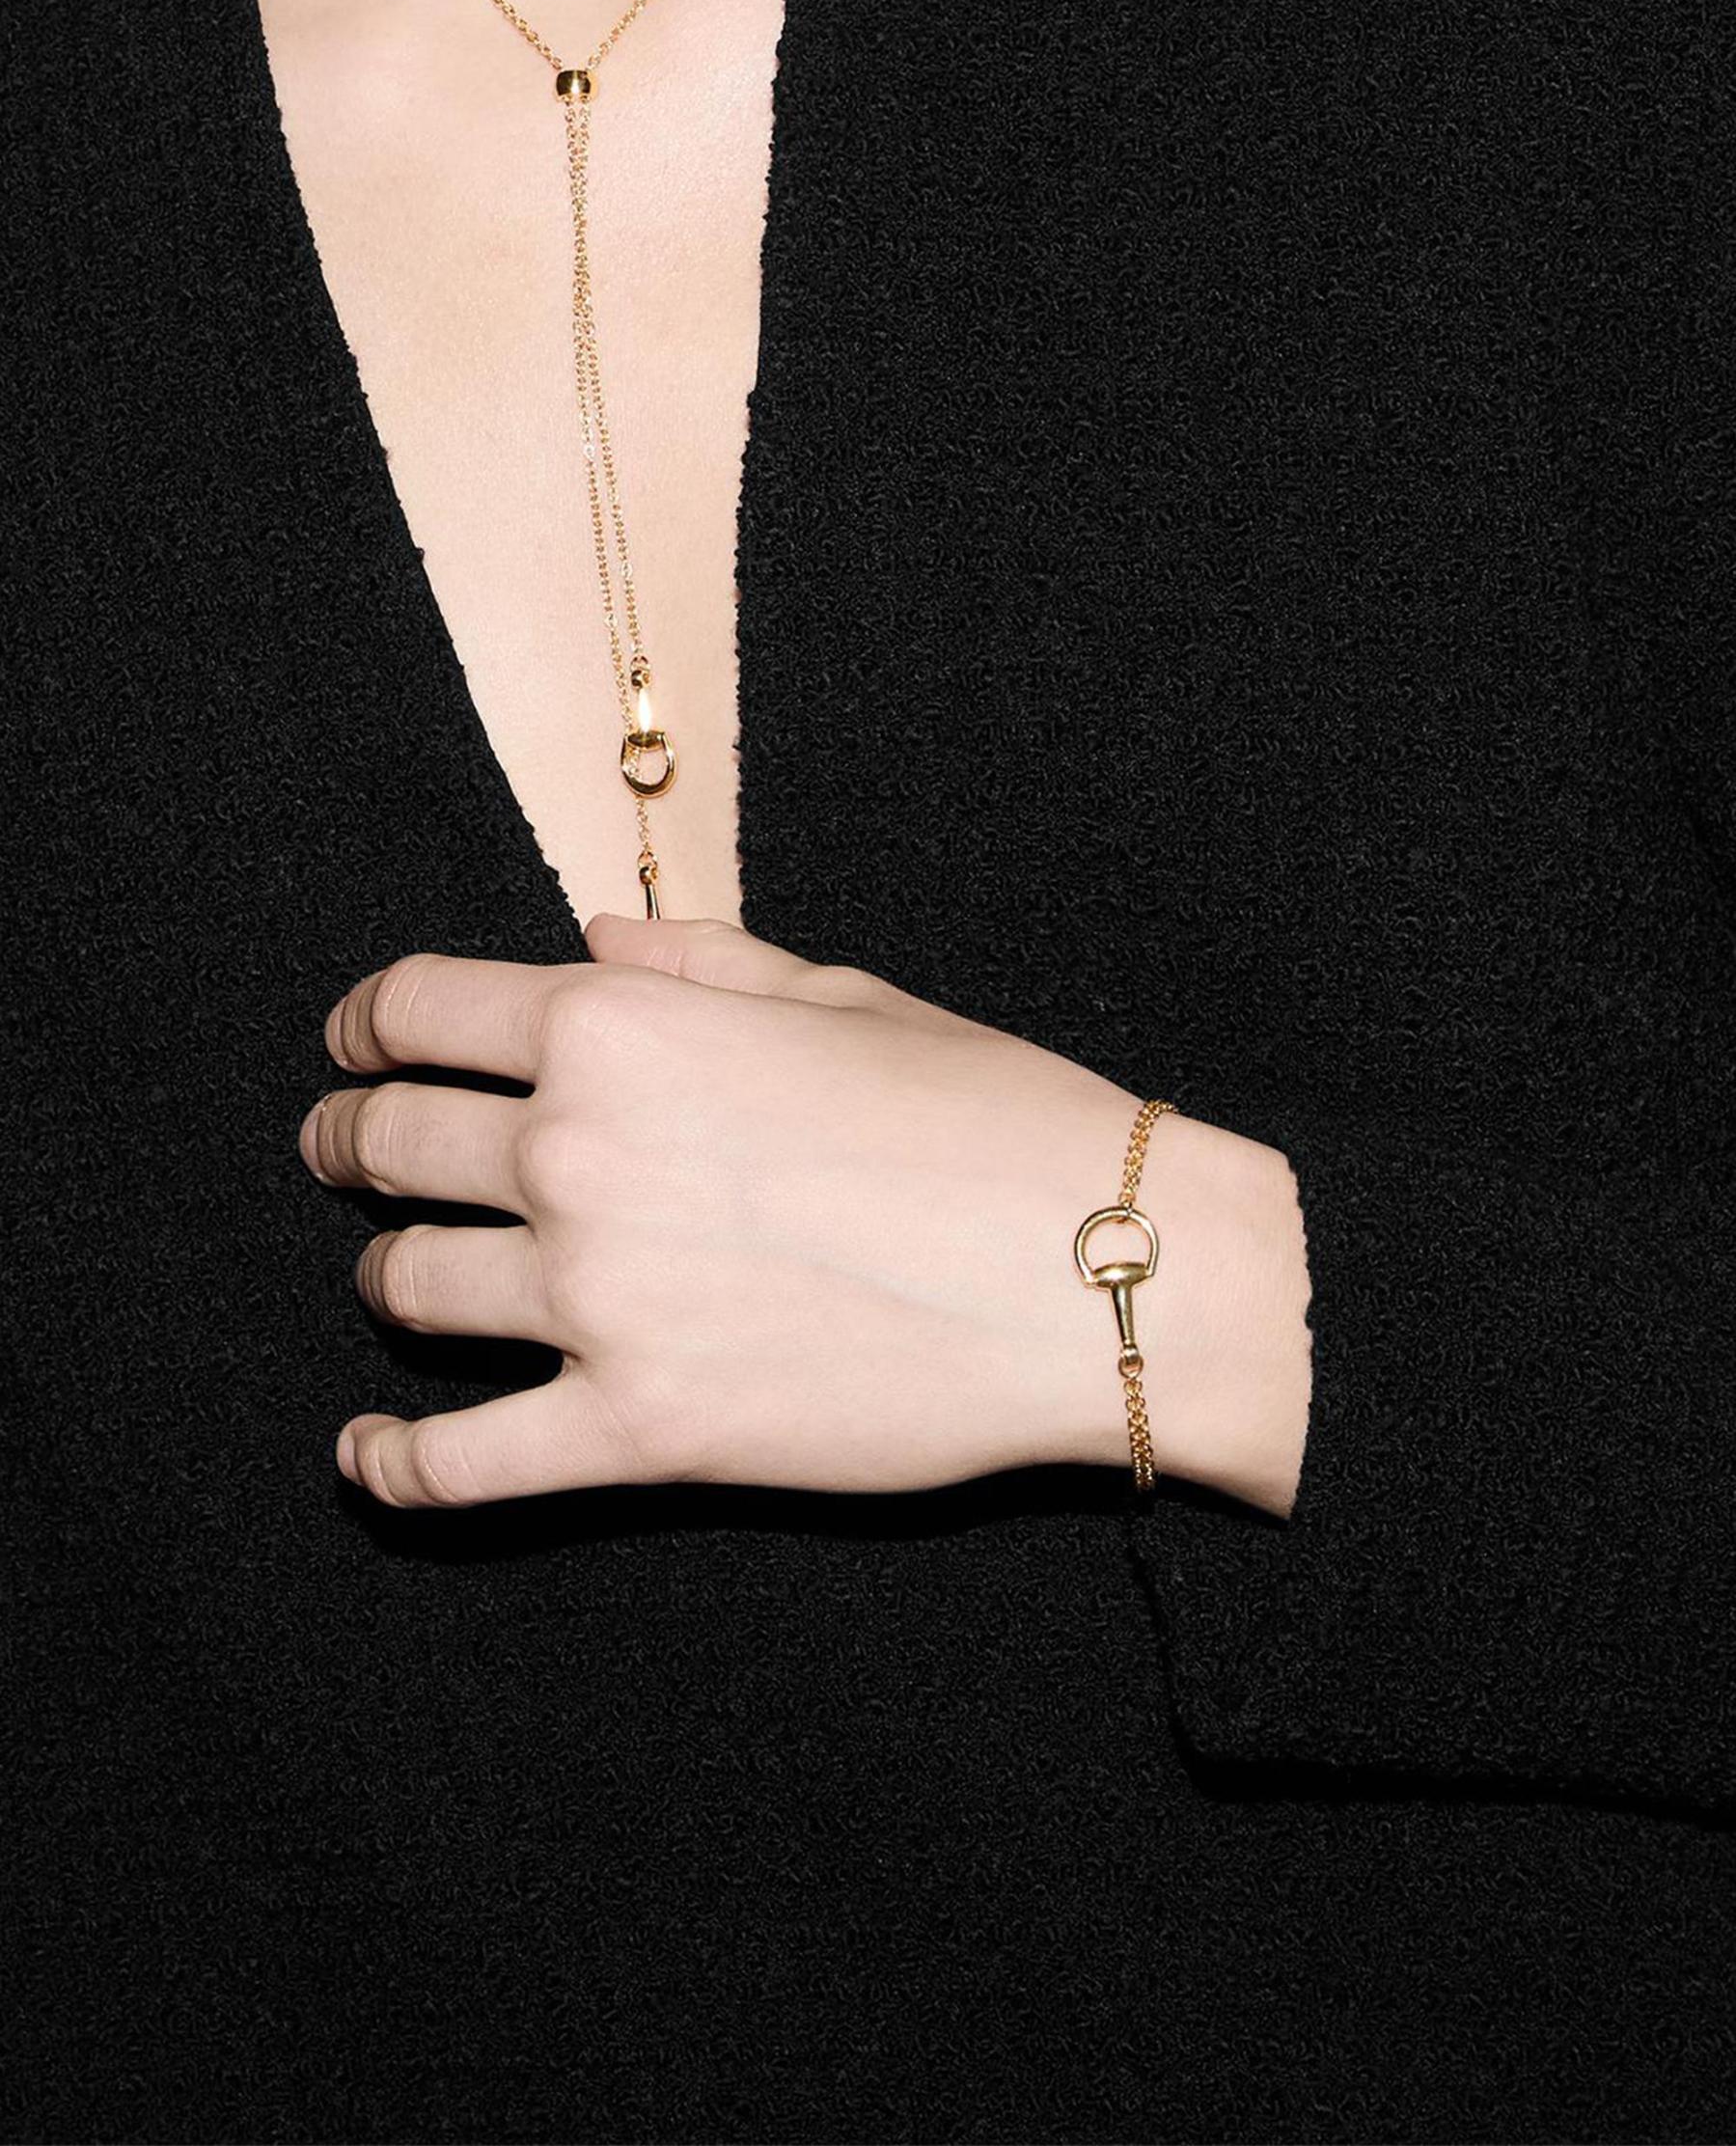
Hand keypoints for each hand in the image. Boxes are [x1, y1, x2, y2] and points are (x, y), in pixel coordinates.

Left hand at [300, 916, 1312, 1513]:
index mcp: (622, 1025)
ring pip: (407, 1293)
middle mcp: (580, 1152)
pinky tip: (364, 1459)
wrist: (1104, 1273)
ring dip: (386, 1283)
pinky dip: (389, 1469)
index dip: (363, 1023)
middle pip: (386, 1145)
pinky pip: (457, 1465)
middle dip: (346, 1142)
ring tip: (401, 1287)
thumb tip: (588, 944)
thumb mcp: (843, 994)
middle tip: (343, 1156)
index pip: (416, 1009)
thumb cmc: (987, 1113)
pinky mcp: (640, 1433)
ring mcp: (599, 1302)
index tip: (353, 1045)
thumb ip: (695, 962)